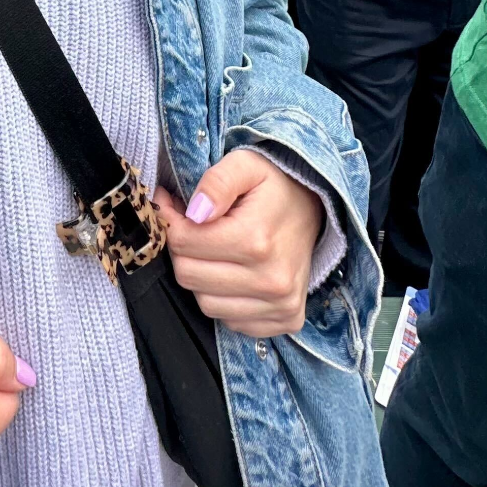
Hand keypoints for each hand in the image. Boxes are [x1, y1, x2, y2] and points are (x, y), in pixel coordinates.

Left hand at [157, 148, 324, 338]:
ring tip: (214, 253)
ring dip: (201, 279)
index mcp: (256, 240)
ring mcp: (281, 304)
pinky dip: (224, 301)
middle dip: (183, 251)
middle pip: (189, 277)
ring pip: (205, 304)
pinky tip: (234, 275)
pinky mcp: (286, 319)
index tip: (174, 207)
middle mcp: (271, 280)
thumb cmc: (275, 187)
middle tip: (193, 230)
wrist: (315, 211)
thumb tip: (195, 212)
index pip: (183, 243)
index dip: (172, 222)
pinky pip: (231, 321)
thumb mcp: (246, 165)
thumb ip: (217, 181)